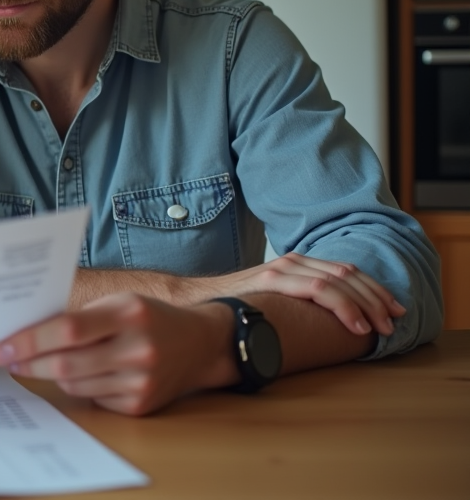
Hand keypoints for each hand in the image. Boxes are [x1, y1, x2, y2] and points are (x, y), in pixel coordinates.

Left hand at [0, 293, 233, 415]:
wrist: (200, 344)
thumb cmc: (148, 317)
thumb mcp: (119, 303)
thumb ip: (79, 317)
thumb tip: (27, 333)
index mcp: (127, 313)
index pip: (67, 329)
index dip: (29, 340)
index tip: (1, 347)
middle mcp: (137, 348)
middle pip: (66, 363)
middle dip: (29, 363)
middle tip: (6, 360)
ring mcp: (140, 381)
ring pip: (75, 384)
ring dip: (53, 374)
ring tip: (44, 362)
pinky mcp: (140, 406)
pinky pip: (93, 399)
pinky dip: (82, 386)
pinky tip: (88, 374)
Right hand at [192, 253, 404, 336]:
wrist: (195, 302)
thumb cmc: (233, 308)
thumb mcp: (272, 303)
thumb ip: (294, 304)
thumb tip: (324, 325)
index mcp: (295, 265)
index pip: (346, 272)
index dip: (373, 290)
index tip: (393, 311)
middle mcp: (292, 262)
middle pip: (349, 274)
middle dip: (377, 298)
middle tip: (394, 321)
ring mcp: (283, 268)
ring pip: (340, 281)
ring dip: (367, 304)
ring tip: (381, 327)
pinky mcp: (274, 279)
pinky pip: (320, 289)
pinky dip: (345, 307)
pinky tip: (357, 325)